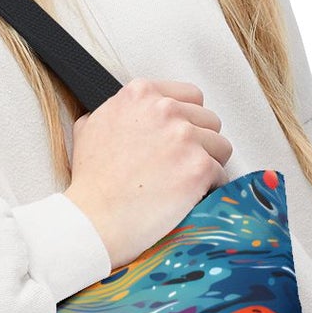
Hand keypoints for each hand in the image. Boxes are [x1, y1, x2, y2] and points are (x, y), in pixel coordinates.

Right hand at [63, 78, 232, 266]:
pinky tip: (190, 197)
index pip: (190, 96)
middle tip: (181, 165)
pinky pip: (221, 175)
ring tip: (186, 182)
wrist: (93, 218)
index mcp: (141, 94)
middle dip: (199, 143)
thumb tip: (124, 113)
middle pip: (209, 120)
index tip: (179, 138)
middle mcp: (165, 110)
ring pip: (220, 146)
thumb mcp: (90, 128)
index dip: (187, 120)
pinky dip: (209, 189)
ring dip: (208, 164)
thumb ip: (115, 111)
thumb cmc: (91, 182)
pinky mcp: (198, 167)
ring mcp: (184, 138)